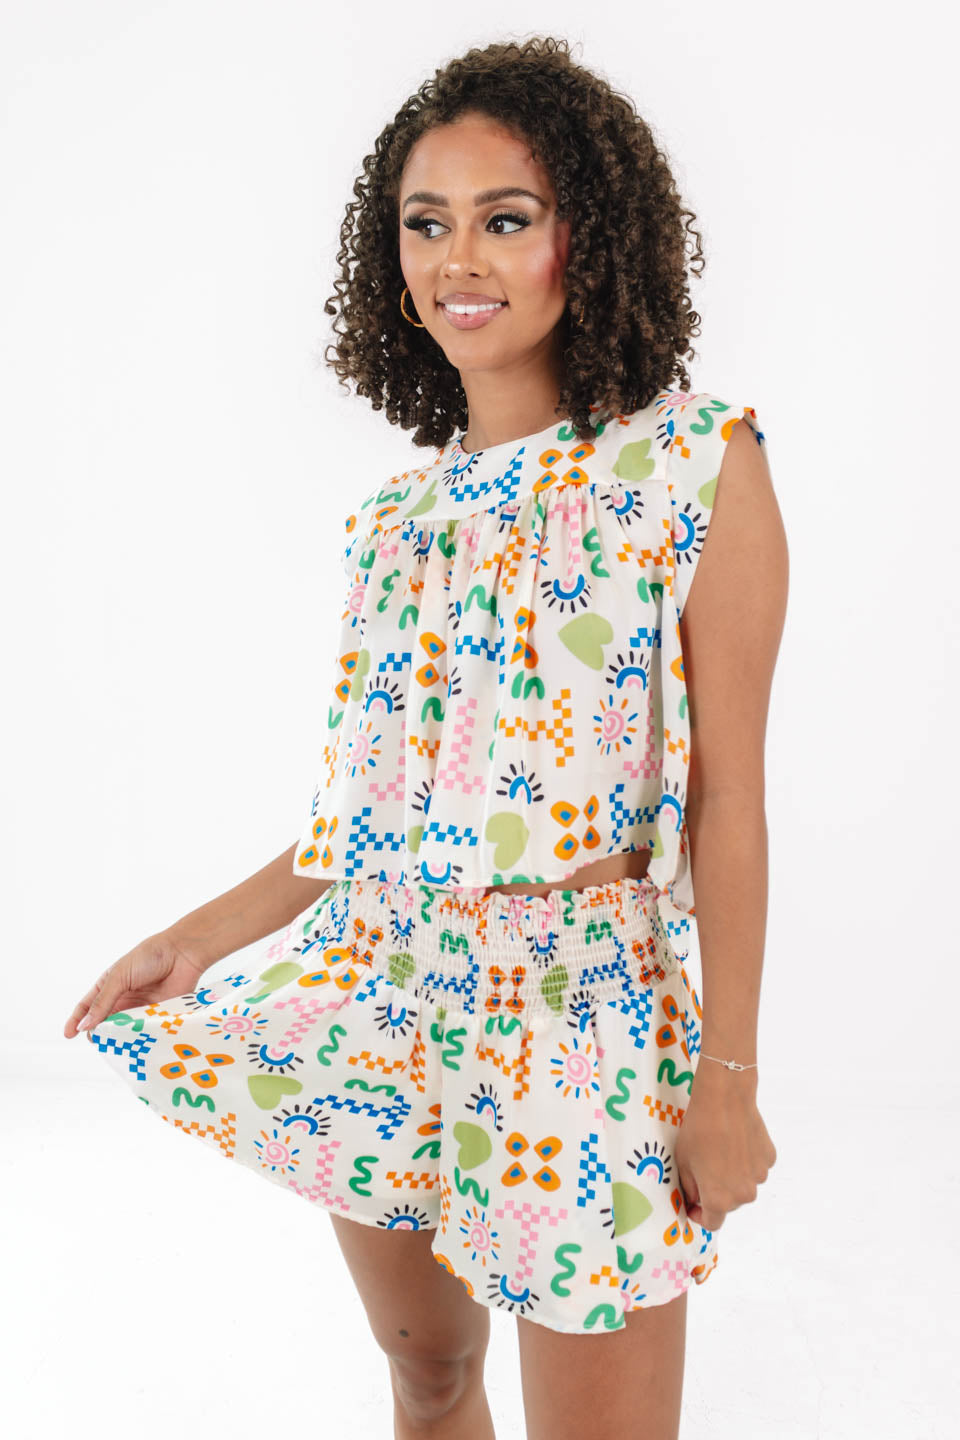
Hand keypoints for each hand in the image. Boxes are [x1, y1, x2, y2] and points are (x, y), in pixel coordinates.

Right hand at [63, 932, 209, 1039]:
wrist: (183, 953)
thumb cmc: (149, 957)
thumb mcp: (120, 976)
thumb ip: (103, 1001)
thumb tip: (84, 1025)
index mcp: (109, 985)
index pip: (87, 1006)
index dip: (77, 1020)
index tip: (68, 1034)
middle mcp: (123, 999)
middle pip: (104, 1022)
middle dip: (99, 1032)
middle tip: (98, 1039)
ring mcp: (140, 1009)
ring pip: (123, 1030)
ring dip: (119, 1038)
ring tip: (116, 1043)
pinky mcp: (156, 1016)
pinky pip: (143, 1031)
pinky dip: (138, 1038)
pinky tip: (135, 1043)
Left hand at [673, 1064, 776, 1231]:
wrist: (724, 1100)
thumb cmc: (698, 1130)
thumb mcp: (683, 1162)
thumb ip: (690, 1188)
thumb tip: (695, 1199)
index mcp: (720, 1199)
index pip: (712, 1223)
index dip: (700, 1215)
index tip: (694, 1202)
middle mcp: (744, 1194)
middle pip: (728, 1203)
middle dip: (716, 1192)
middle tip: (705, 1167)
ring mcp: (759, 1176)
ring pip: (743, 1184)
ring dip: (733, 1176)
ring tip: (721, 1150)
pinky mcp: (769, 1159)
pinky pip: (755, 1167)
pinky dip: (746, 1161)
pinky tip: (736, 1141)